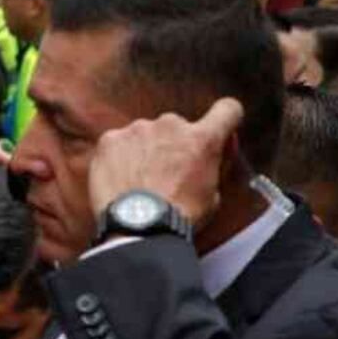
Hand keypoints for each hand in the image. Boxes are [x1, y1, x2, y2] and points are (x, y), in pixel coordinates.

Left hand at [88, 98, 244, 226]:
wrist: (137, 229)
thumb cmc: (179, 218)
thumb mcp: (213, 195)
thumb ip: (212, 165)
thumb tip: (212, 154)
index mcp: (203, 138)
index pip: (227, 109)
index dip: (224, 119)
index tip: (217, 129)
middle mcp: (172, 124)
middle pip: (177, 126)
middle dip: (174, 144)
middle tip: (164, 172)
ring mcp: (138, 129)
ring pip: (145, 133)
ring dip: (145, 150)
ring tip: (137, 180)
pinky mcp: (110, 139)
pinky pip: (118, 142)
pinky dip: (118, 156)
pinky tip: (118, 179)